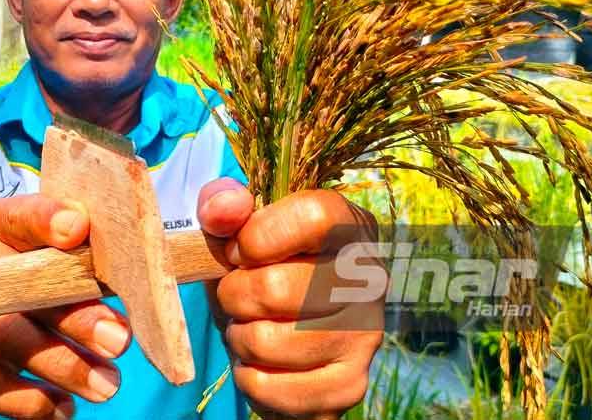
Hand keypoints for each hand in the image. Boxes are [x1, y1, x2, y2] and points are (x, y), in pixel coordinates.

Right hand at [0, 194, 130, 418]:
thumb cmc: (11, 286)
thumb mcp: (37, 264)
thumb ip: (76, 266)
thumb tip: (134, 284)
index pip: (19, 214)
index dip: (46, 217)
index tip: (79, 228)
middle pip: (18, 286)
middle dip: (75, 316)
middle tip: (119, 340)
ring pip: (3, 337)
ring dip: (62, 365)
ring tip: (106, 385)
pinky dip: (29, 400)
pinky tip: (62, 407)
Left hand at [198, 178, 384, 418]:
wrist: (278, 342)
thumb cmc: (257, 274)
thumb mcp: (235, 232)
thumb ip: (221, 206)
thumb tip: (221, 208)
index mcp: (351, 228)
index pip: (314, 215)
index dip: (258, 234)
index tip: (238, 250)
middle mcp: (370, 280)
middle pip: (276, 286)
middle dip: (234, 294)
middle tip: (236, 296)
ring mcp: (365, 335)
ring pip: (267, 341)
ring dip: (239, 337)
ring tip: (249, 327)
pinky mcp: (348, 385)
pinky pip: (269, 385)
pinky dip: (248, 376)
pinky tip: (261, 362)